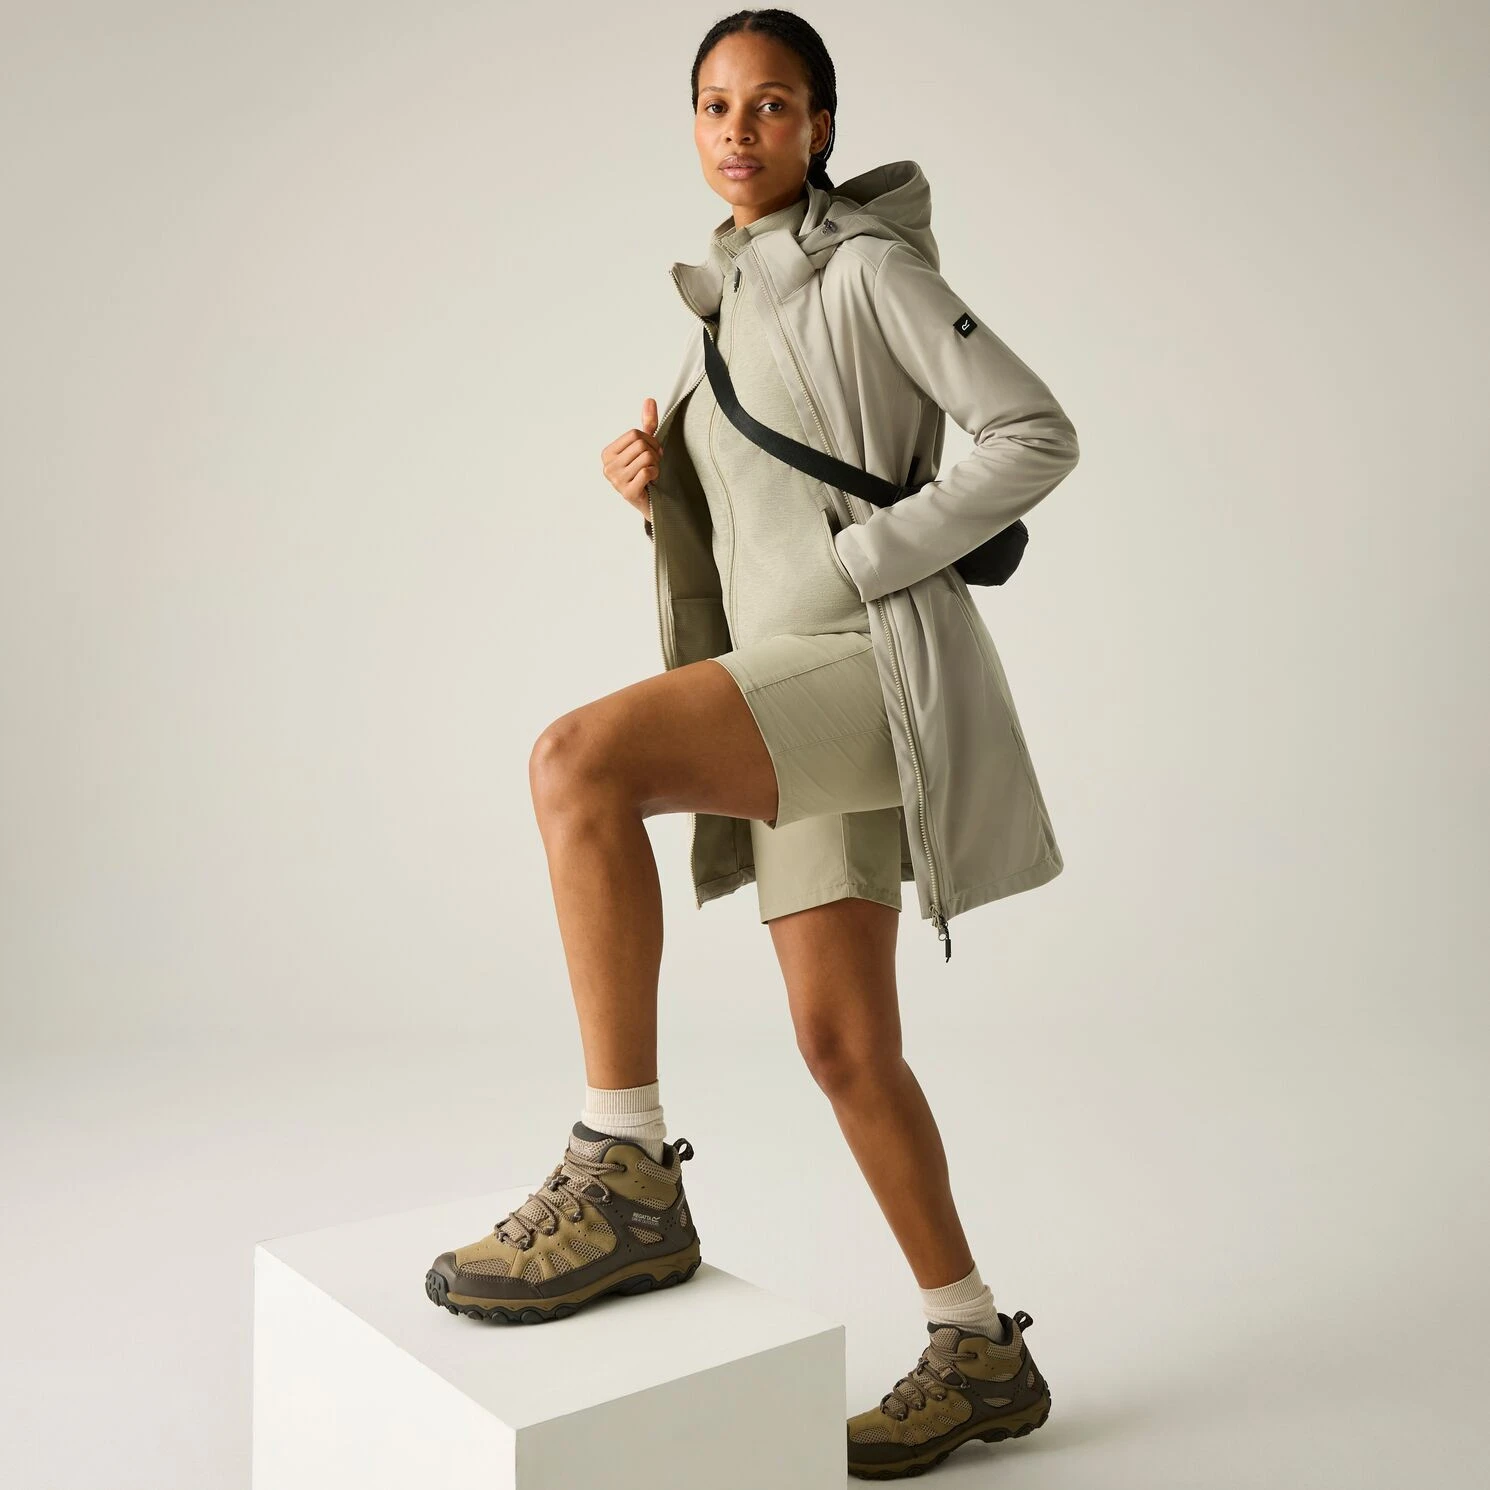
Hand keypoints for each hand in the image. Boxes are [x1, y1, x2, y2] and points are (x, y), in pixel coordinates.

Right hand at [601, 398, 661, 521]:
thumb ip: (647, 423)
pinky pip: (648, 471)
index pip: (634, 434)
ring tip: (651, 473)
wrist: (652, 500)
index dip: (650, 440)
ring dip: (656, 464)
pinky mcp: (627, 492)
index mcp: (608, 454)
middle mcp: (608, 467)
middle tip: (654, 463)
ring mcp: (616, 481)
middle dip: (654, 453)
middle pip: (640, 445)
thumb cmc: (645, 472)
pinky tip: (651, 481)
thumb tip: (649, 400)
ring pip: (646, 457)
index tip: (652, 452)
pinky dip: (655, 474)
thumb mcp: (646, 446)